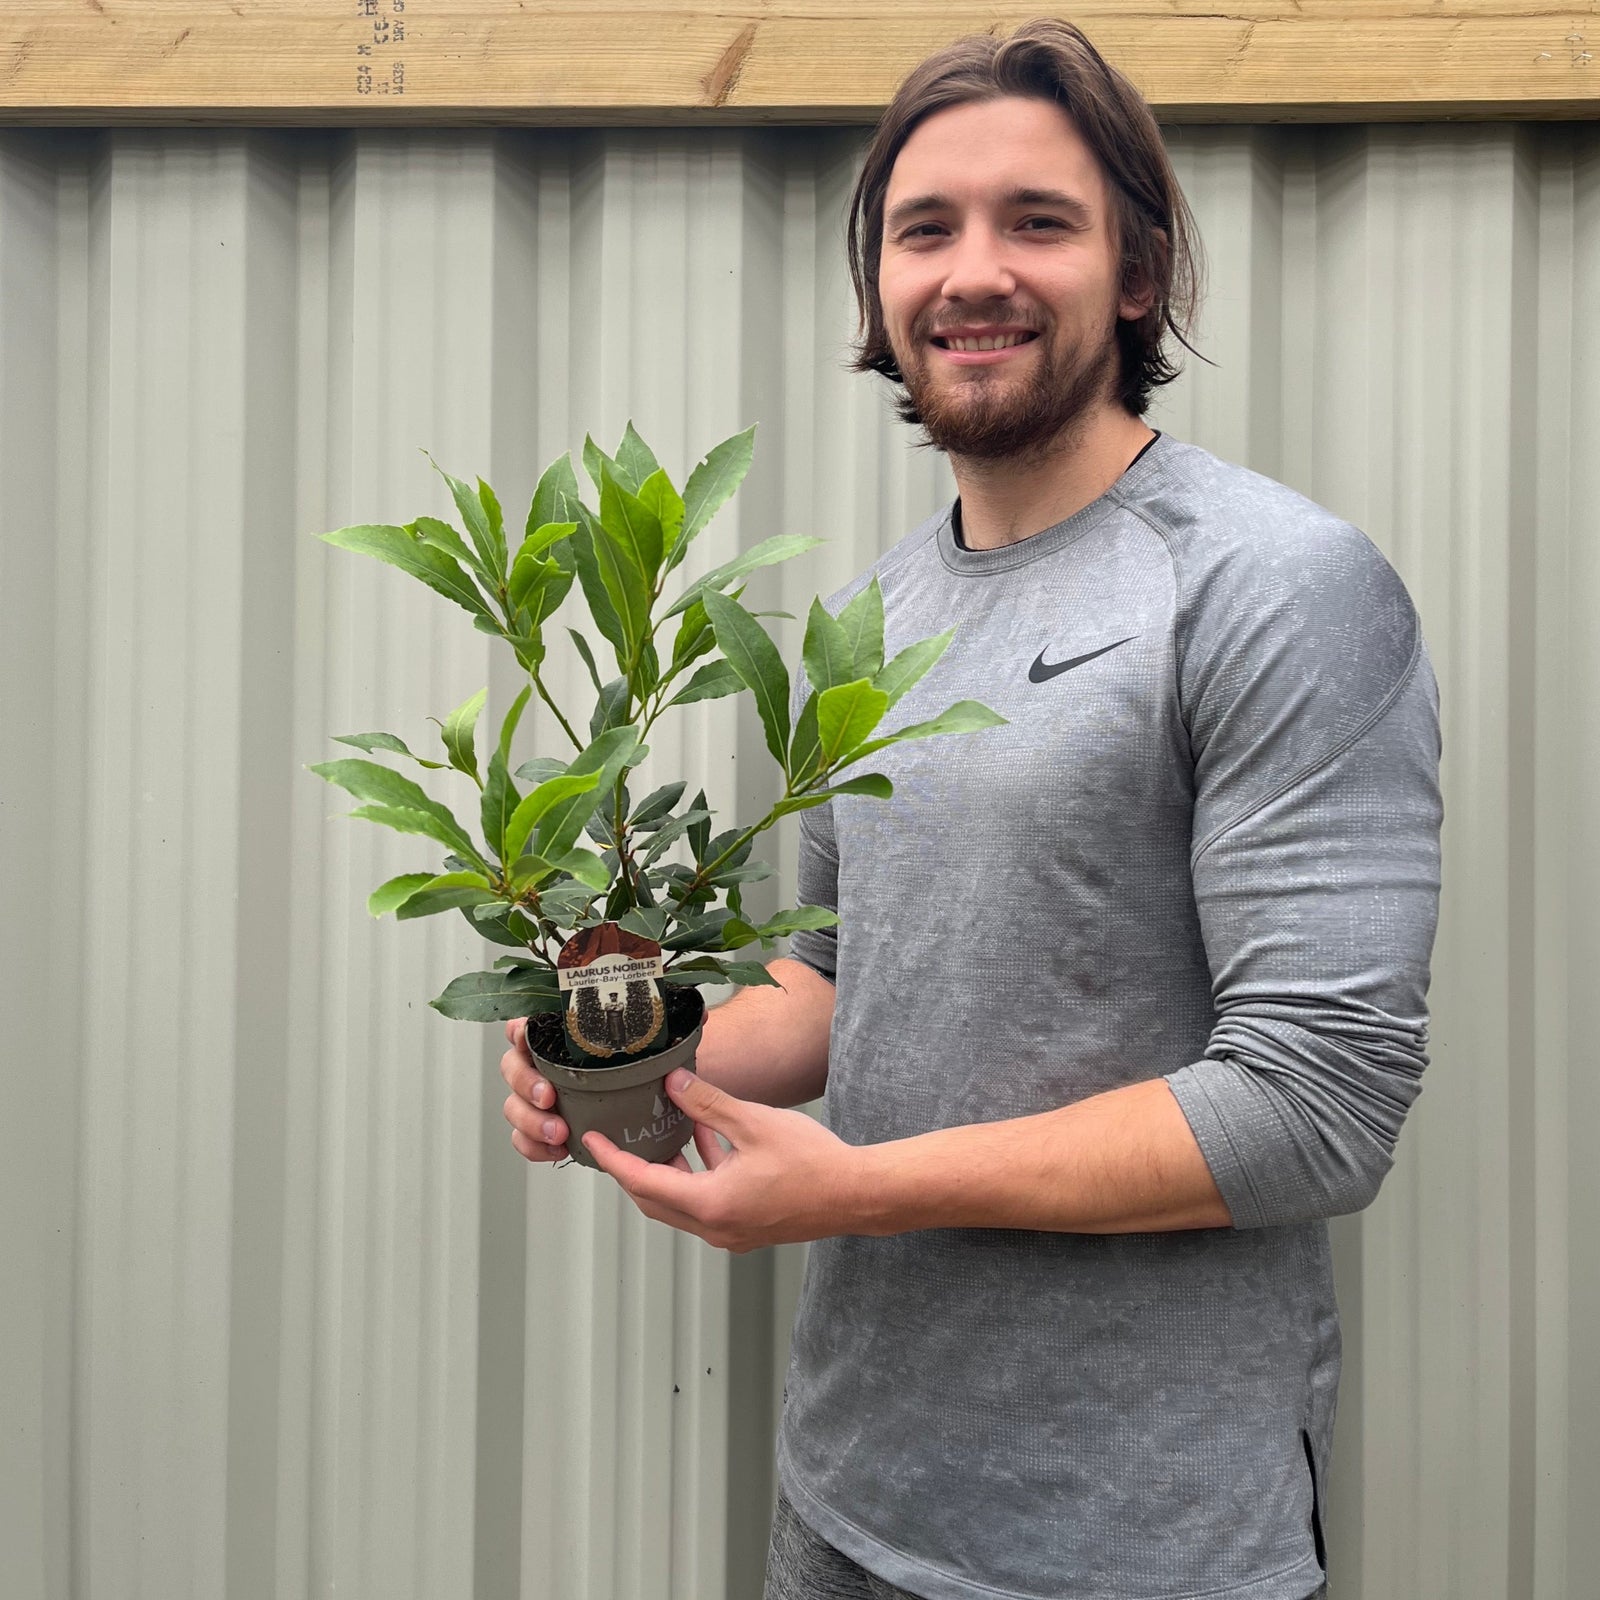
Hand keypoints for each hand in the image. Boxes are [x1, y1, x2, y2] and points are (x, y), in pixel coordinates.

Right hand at [500, 1017, 694, 1171]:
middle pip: (513, 1068)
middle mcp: (545, 1064)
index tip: (526, 1036)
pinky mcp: (547, 1127)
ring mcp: (542, 1098)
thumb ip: (671, 1023)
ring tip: (560, 1133)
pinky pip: (526, 1140)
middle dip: (526, 1085)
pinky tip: (557, 1150)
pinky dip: (535, 1147)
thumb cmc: (644, 1059)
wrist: (651, 1094)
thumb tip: (695, 1016)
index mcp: (561, 1034)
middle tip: (550, 1098)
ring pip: (515, 1107)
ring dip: (531, 1122)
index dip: (520, 1031)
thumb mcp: (657, 1038)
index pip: (528, 1024)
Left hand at [581, 1070, 868, 1251]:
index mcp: (710, 1205)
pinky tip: (707, 1142)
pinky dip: (697, 1177)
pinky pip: (707, 1204)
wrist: (857, 1195)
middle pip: (655, 1200)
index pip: (643, 1182)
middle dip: (632, 1170)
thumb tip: (672, 1084)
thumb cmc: (813, 1162)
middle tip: (617, 1140)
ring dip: (666, 1173)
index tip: (591, 1141)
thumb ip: (708, 1104)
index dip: (613, 1160)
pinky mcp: (749, 1228)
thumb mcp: (754, 1123)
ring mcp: (732, 1233)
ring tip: (659, 1135)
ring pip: (680, 1205)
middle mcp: (715, 1227)